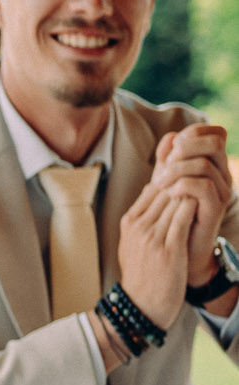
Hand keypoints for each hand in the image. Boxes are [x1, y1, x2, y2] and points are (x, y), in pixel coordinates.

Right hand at [116, 183, 197, 329]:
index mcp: (128, 223)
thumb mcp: (131, 243)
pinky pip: (183, 217)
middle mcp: (138, 227)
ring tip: (204, 191)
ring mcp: (153, 237)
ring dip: (191, 193)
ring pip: (175, 200)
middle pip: (164, 191)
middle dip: (183, 183)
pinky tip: (204, 206)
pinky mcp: (169, 249)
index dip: (172, 182)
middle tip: (200, 181)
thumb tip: (151, 191)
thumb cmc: (141, 275)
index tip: (187, 183)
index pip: (152, 188)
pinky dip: (194, 207)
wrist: (142, 306)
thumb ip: (140, 219)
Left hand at [151, 125, 233, 285]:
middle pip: (215, 141)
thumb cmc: (172, 216)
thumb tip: (168, 137)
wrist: (181, 252)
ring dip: (176, 169)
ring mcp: (222, 191)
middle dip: (185, 147)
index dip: (192, 133)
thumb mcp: (168, 183)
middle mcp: (223, 175)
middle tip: (166, 164)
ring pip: (205, 163)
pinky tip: (169, 193)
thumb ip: (168, 161)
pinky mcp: (215, 208)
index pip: (215, 132)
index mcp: (214, 164)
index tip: (171, 149)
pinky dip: (182, 185)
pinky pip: (204, 186)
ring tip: (161, 183)